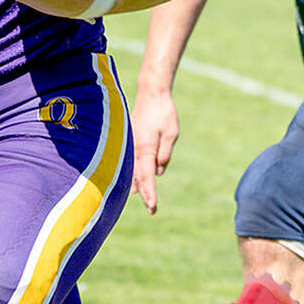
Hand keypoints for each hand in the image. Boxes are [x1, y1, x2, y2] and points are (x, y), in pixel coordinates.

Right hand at [129, 85, 178, 213]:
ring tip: (143, 198)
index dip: (150, 193)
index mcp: (146, 149)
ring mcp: (132, 144)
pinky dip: (134, 173)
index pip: (147, 177)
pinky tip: (135, 180)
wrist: (151, 93)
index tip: (153, 207)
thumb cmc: (163, 112)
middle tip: (152, 210)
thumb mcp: (171, 133)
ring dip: (138, 184)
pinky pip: (132, 161)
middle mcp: (135, 149)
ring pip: (133, 170)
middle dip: (145, 193)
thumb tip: (159, 171)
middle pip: (139, 177)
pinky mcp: (132, 140)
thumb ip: (165, 153)